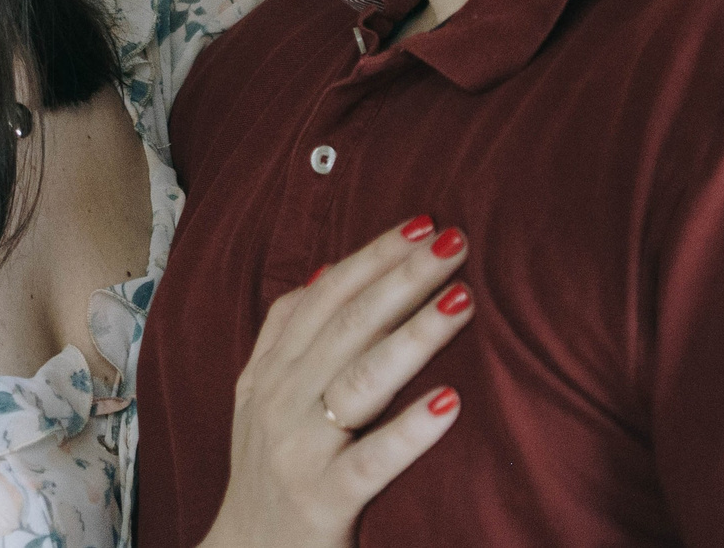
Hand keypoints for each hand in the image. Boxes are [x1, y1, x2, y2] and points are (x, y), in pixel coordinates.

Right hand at [197, 216, 473, 547]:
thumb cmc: (270, 471)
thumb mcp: (262, 397)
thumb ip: (286, 335)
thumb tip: (327, 271)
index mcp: (272, 370)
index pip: (325, 295)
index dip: (373, 255)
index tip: (423, 223)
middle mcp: (281, 400)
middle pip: (348, 324)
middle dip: (403, 277)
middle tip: (455, 243)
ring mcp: (300, 449)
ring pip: (361, 380)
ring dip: (414, 336)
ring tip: (462, 302)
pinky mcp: (323, 501)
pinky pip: (372, 461)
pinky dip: (410, 431)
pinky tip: (450, 403)